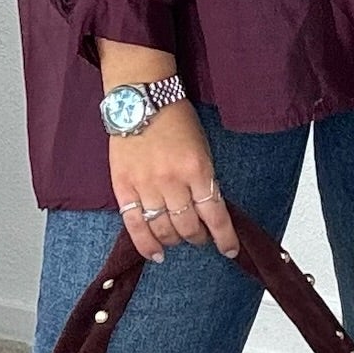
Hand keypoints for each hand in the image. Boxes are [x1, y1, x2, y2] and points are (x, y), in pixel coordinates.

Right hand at [107, 101, 240, 260]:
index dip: (224, 238)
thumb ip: (204, 179)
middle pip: (188, 227)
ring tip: (178, 239)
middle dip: (199, 238)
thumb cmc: (175, 119)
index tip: (230, 249)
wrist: (142, 98)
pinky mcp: (123, 186)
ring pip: (163, 229)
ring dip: (175, 241)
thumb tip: (208, 211)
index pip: (215, 215)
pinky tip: (156, 254)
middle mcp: (172, 181)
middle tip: (200, 238)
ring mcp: (146, 185)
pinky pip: (134, 224)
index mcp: (198, 169)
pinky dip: (146, 244)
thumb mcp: (202, 148)